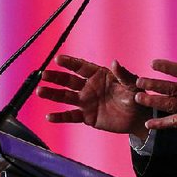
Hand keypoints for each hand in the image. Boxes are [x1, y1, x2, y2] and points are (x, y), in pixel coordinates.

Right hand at [37, 55, 151, 138]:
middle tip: (43, 75)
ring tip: (39, 91)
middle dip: (56, 77)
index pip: (81, 67)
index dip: (69, 63)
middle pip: (69, 81)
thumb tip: (114, 62)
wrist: (137, 118)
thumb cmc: (136, 97)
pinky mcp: (87, 117)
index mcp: (98, 75)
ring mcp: (86, 101)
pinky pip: (71, 116)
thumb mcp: (132, 85)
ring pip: (66, 97)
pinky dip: (60, 116)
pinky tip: (48, 116)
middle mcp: (89, 87)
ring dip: (52, 94)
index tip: (57, 59)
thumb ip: (124, 75)